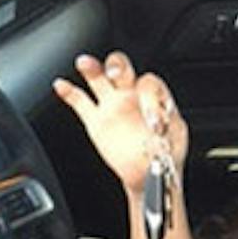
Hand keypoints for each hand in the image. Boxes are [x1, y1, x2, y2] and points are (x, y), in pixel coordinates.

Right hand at [53, 51, 187, 196]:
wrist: (151, 175)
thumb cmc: (166, 154)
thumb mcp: (176, 134)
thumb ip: (168, 119)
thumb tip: (156, 116)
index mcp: (153, 96)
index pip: (148, 82)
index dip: (150, 96)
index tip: (154, 118)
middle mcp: (131, 95)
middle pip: (121, 69)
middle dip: (117, 66)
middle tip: (114, 71)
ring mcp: (113, 106)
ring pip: (99, 79)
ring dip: (92, 69)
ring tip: (85, 63)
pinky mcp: (96, 121)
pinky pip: (80, 102)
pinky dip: (69, 93)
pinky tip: (60, 84)